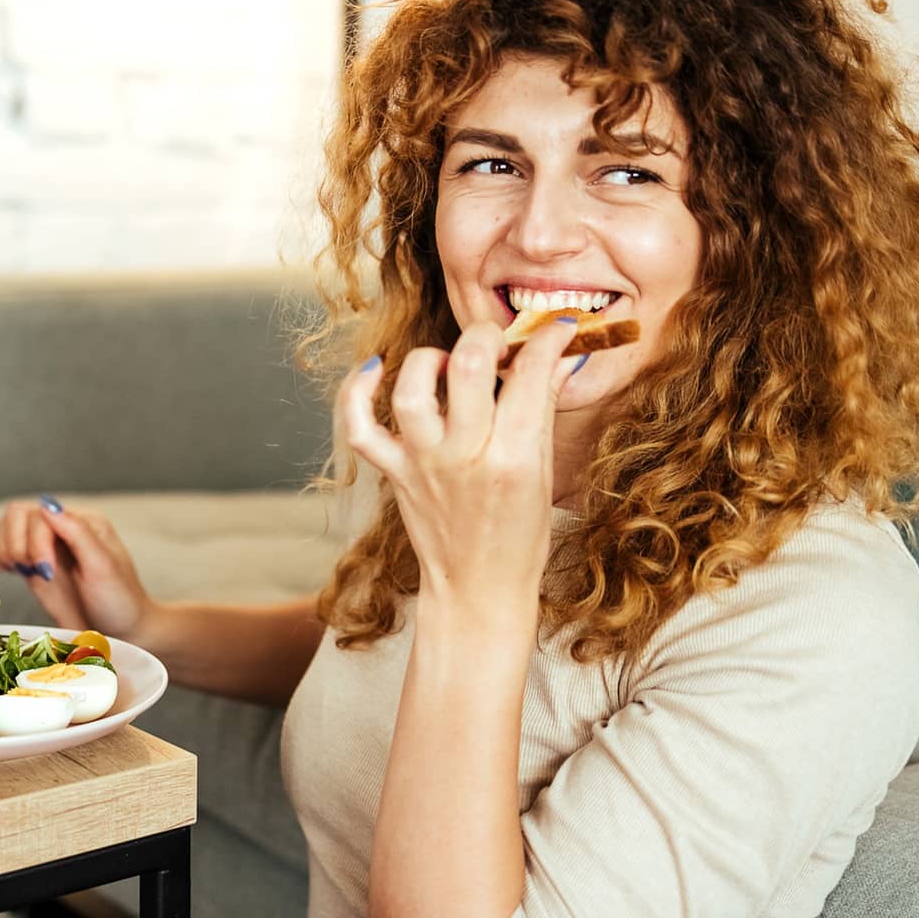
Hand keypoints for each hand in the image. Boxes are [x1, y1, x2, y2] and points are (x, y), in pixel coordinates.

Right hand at [0, 496, 158, 637]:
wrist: (121, 632)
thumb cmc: (119, 601)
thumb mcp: (104, 567)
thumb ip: (77, 533)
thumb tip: (48, 505)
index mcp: (83, 523)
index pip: (41, 513)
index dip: (36, 542)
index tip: (46, 572)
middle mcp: (62, 530)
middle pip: (18, 516)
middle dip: (19, 546)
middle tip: (36, 573)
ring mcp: (46, 548)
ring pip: (6, 528)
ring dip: (6, 550)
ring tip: (24, 571)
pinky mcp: (33, 568)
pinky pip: (2, 550)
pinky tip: (10, 571)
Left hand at [338, 318, 585, 606]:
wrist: (476, 590)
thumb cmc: (518, 536)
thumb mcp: (543, 472)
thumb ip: (544, 408)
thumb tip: (560, 356)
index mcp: (514, 459)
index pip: (530, 375)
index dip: (547, 338)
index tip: (556, 327)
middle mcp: (465, 458)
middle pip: (468, 369)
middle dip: (487, 337)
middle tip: (499, 343)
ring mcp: (423, 465)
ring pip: (412, 391)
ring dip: (431, 360)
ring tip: (450, 364)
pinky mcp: (394, 474)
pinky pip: (360, 427)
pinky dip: (358, 392)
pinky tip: (375, 369)